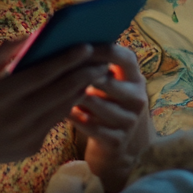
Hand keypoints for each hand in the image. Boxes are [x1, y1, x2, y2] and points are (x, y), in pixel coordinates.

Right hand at [0, 39, 108, 174]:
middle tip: (102, 62)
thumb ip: (3, 53)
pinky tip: (78, 93)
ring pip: (62, 108)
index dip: (66, 60)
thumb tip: (31, 35)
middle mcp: (15, 116)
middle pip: (58, 92)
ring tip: (96, 75)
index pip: (41, 74)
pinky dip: (68, 106)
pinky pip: (55, 122)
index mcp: (0, 95)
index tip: (86, 47)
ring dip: (82, 90)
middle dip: (84, 75)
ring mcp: (25, 135)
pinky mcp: (33, 148)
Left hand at [69, 44, 151, 192]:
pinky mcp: (116, 141)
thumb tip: (66, 43)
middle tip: (58, 70)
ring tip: (55, 90)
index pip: (125, 57)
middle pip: (105, 81)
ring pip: (93, 103)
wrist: (123, 148)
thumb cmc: (108, 106)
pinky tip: (61, 111)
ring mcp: (129, 121)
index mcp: (136, 79)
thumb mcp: (111, 86)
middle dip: (80, 75)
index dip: (102, 50)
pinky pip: (87, 124)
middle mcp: (137, 98)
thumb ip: (97, 66)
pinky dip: (72, 116)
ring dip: (73, 96)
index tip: (79, 45)